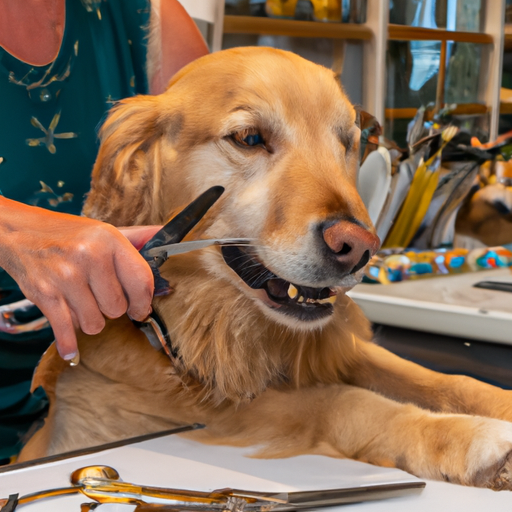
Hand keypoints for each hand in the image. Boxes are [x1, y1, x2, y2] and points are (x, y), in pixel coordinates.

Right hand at [0, 196, 160, 360]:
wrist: (19, 233)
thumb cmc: (68, 234)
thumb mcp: (105, 231)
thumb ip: (137, 237)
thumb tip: (165, 236)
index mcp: (110, 241)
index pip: (142, 282)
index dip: (144, 302)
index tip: (141, 309)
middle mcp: (89, 257)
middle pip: (118, 308)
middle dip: (112, 309)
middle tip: (101, 297)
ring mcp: (66, 277)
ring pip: (95, 323)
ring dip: (90, 320)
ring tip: (82, 302)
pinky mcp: (46, 294)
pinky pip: (65, 330)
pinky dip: (68, 344)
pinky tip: (71, 351)